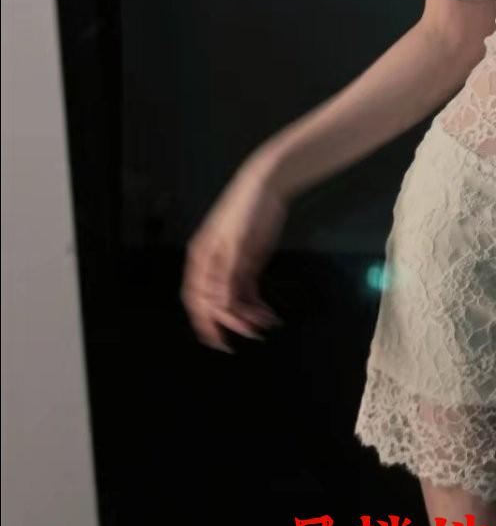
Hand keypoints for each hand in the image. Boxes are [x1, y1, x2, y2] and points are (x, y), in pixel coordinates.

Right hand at [180, 166, 286, 352]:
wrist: (268, 185)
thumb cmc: (247, 207)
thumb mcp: (238, 241)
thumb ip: (229, 274)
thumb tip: (221, 305)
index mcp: (202, 259)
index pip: (197, 299)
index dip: (205, 322)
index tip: (219, 340)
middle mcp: (213, 265)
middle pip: (216, 302)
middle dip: (231, 321)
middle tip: (251, 335)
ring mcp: (231, 265)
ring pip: (234, 299)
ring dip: (247, 315)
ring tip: (266, 324)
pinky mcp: (248, 263)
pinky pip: (248, 291)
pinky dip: (256, 305)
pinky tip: (268, 315)